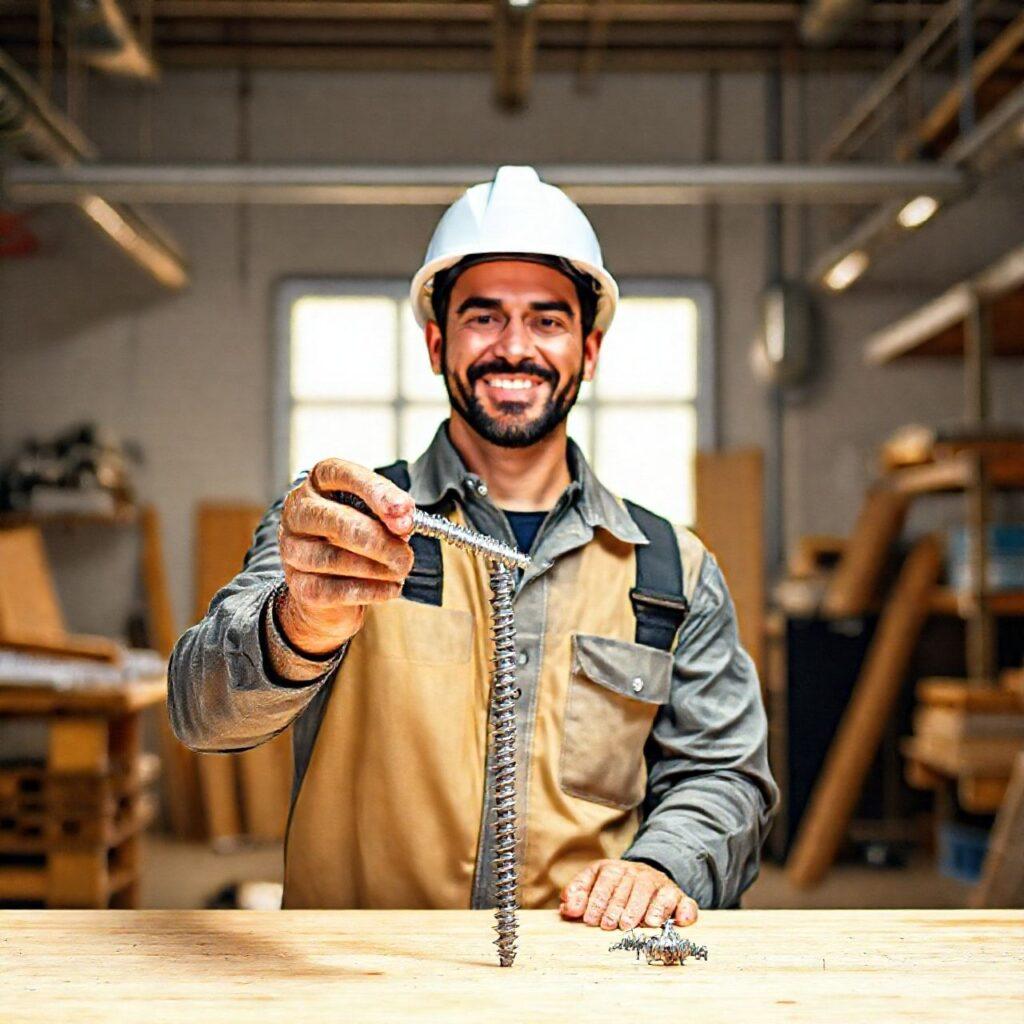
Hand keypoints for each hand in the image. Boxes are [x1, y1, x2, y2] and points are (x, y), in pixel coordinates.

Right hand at [277, 458, 415, 653]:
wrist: (326, 586)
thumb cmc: (353, 539)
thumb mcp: (373, 515)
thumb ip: (389, 513)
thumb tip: (404, 522)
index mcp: (318, 483)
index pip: (342, 474)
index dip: (376, 491)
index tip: (405, 510)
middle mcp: (298, 512)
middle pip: (339, 522)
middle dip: (381, 540)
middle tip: (406, 555)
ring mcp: (293, 549)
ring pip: (337, 559)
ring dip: (378, 568)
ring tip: (400, 571)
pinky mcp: (298, 585)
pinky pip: (337, 590)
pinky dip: (372, 591)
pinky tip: (391, 589)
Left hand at [559, 859, 698, 930]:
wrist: (644, 876)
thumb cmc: (613, 888)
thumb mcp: (592, 885)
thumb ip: (577, 894)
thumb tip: (567, 907)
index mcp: (615, 868)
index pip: (606, 880)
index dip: (598, 900)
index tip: (591, 920)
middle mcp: (639, 873)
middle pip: (631, 887)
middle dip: (621, 907)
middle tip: (612, 926)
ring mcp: (660, 884)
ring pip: (656, 892)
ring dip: (650, 908)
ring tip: (643, 925)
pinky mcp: (678, 896)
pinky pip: (685, 901)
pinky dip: (685, 911)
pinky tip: (680, 922)